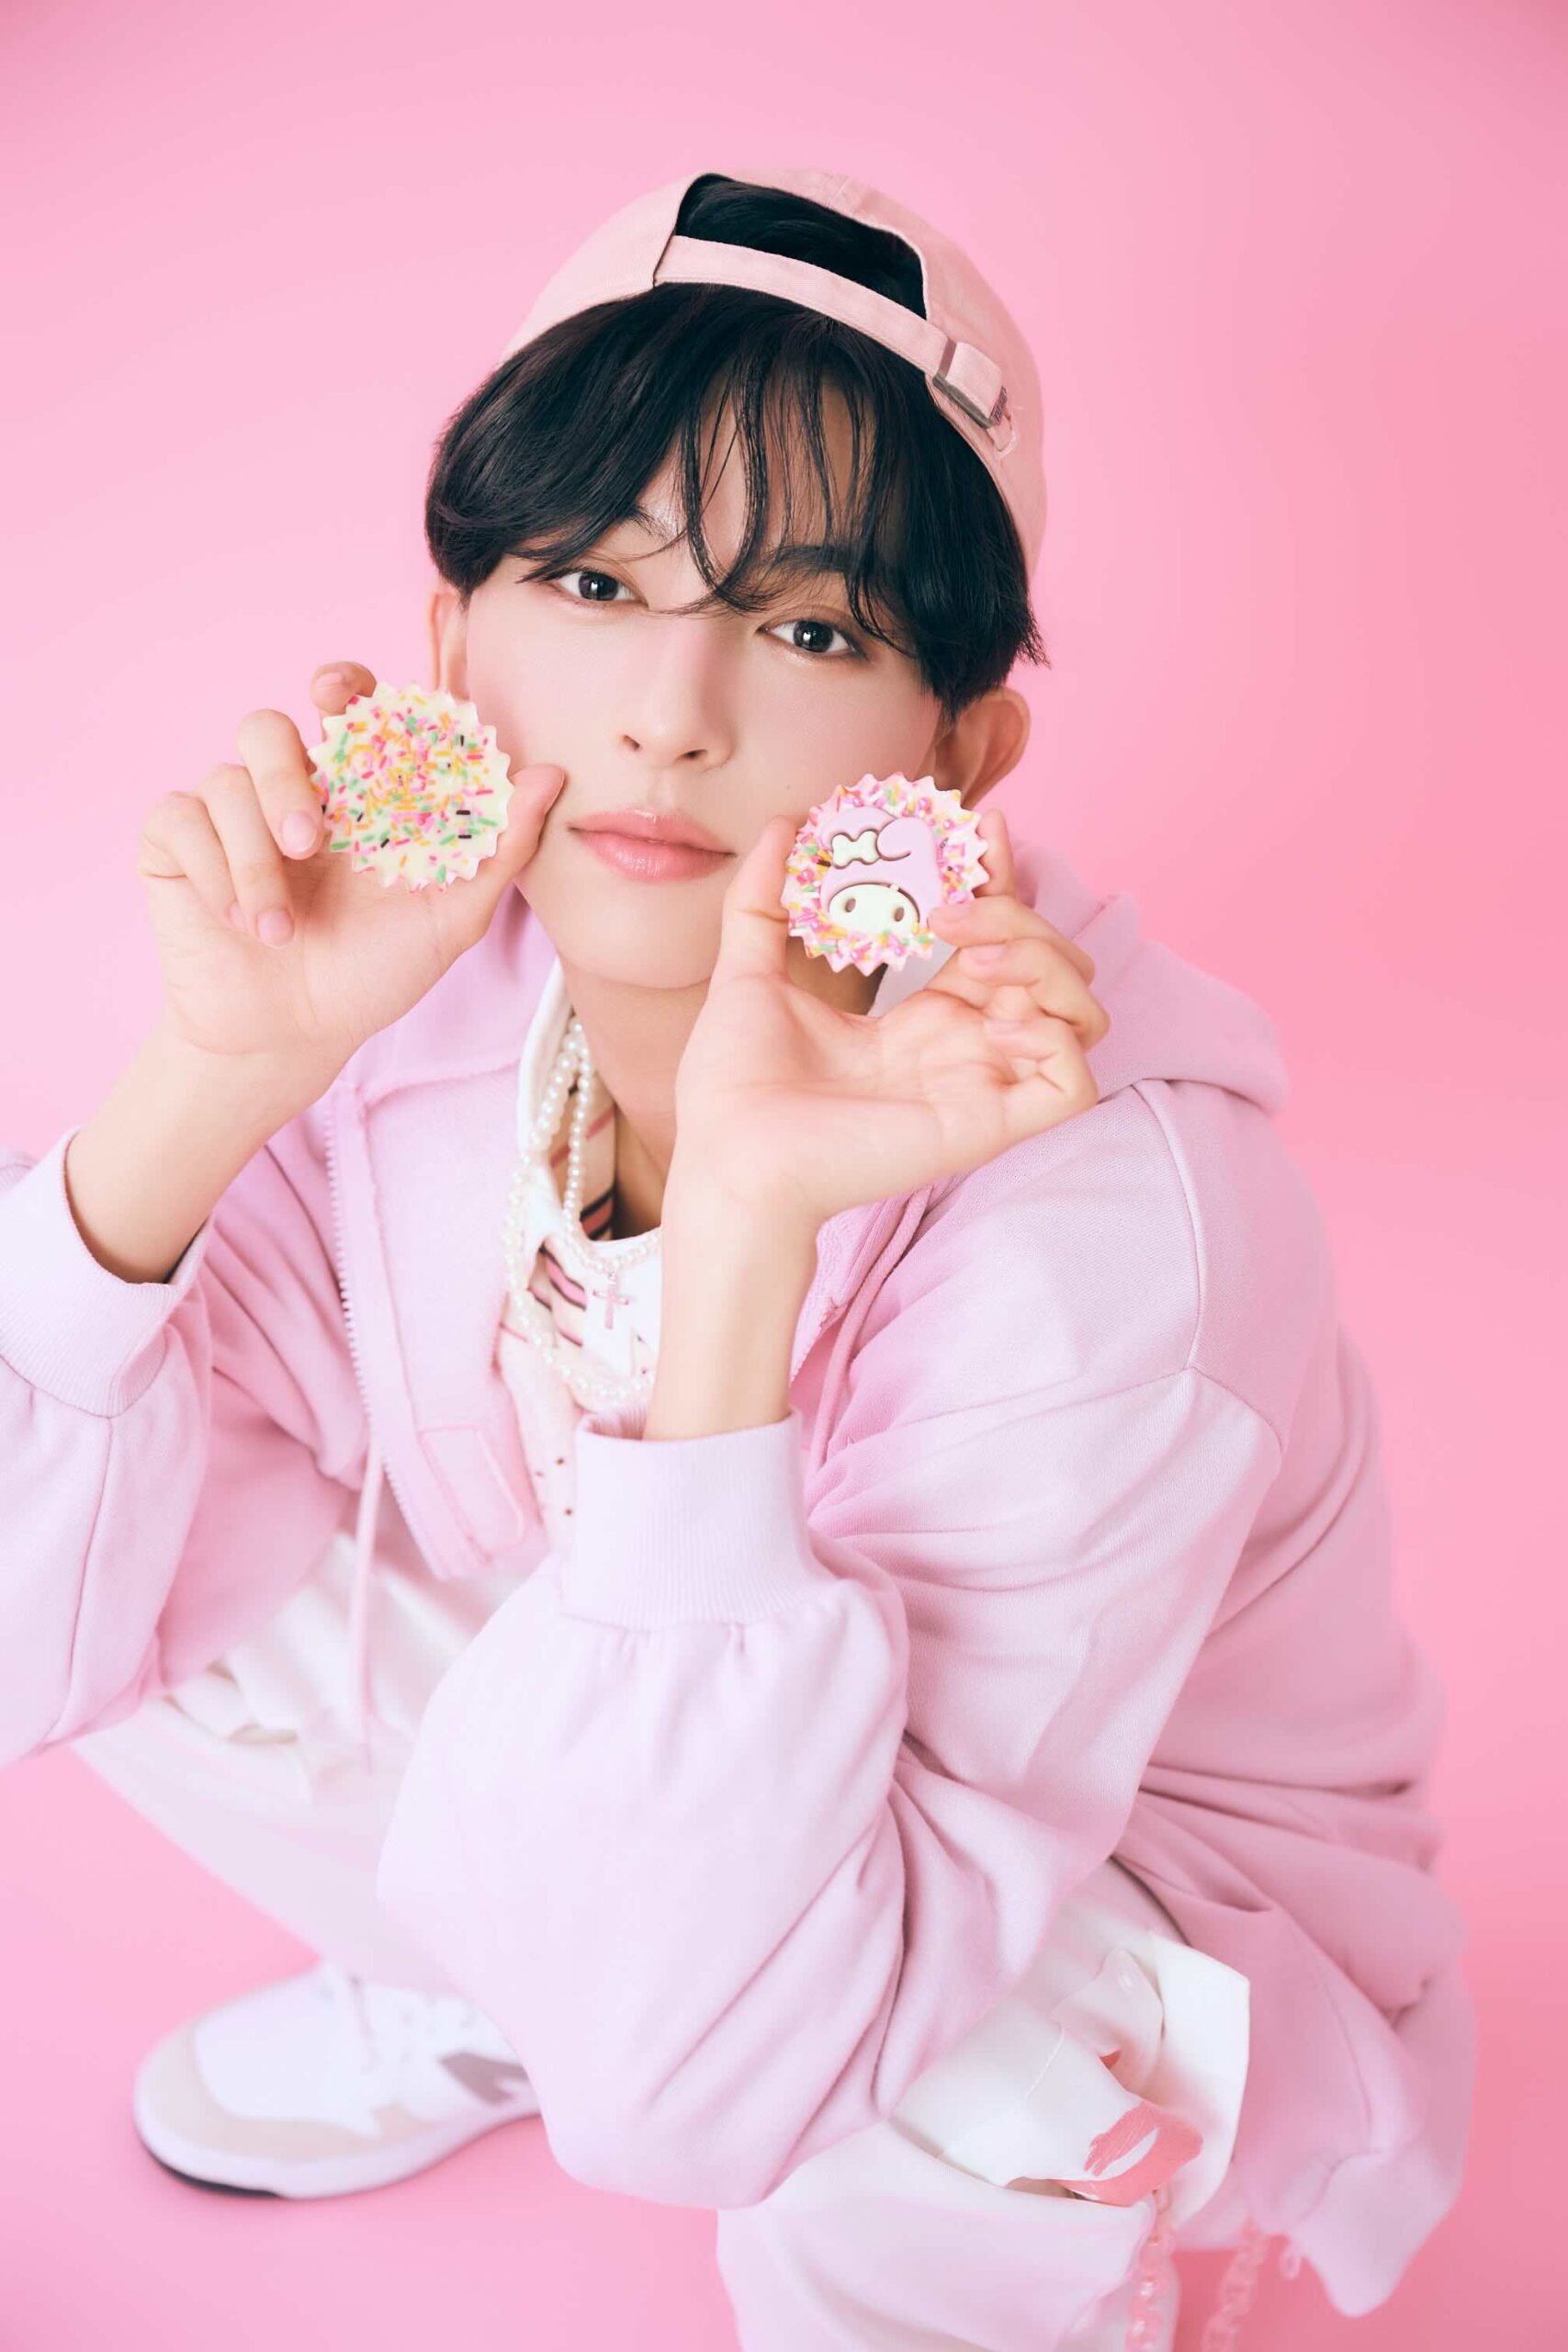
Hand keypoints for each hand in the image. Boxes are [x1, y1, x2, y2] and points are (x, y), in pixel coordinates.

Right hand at [136, 661, 564, 1086]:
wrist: (293, 1039)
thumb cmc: (372, 975)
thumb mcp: (450, 920)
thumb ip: (498, 849)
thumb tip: (550, 775)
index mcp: (352, 794)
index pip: (345, 712)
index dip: (342, 686)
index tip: (338, 693)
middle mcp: (288, 793)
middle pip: (267, 727)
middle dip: (285, 773)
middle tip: (312, 837)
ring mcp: (228, 816)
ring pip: (225, 778)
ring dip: (255, 856)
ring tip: (281, 926)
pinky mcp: (176, 845)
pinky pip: (179, 818)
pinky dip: (214, 871)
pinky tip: (242, 922)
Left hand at [667, 806, 1110, 1236]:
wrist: (726, 1155)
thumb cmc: (734, 1088)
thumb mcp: (748, 973)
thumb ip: (765, 900)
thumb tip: (785, 826)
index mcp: (923, 1018)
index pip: (998, 938)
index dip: (1003, 880)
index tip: (982, 828)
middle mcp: (965, 1048)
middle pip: (1052, 965)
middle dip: (1020, 917)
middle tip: (950, 914)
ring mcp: (982, 1086)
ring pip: (1083, 1016)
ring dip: (1046, 967)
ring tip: (976, 964)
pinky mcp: (989, 1125)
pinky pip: (1074, 1083)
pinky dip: (1055, 1039)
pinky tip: (994, 1024)